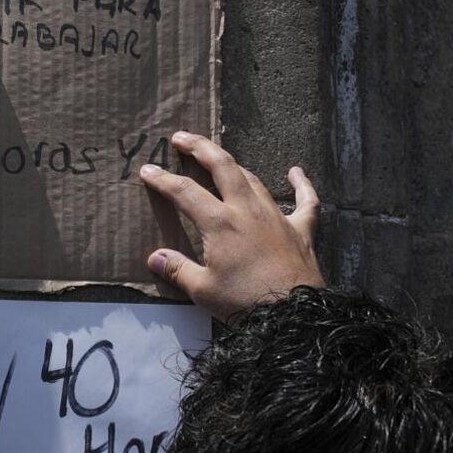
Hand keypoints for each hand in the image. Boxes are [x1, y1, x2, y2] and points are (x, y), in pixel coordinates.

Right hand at [141, 132, 323, 319]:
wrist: (292, 315)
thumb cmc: (244, 303)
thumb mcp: (203, 290)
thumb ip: (178, 269)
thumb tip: (154, 258)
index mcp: (220, 223)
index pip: (184, 192)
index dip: (163, 179)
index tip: (147, 170)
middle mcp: (247, 210)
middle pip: (222, 167)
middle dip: (200, 148)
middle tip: (183, 137)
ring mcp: (276, 216)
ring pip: (253, 179)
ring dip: (234, 166)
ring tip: (220, 160)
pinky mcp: (301, 229)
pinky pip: (305, 200)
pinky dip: (300, 184)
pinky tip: (295, 172)